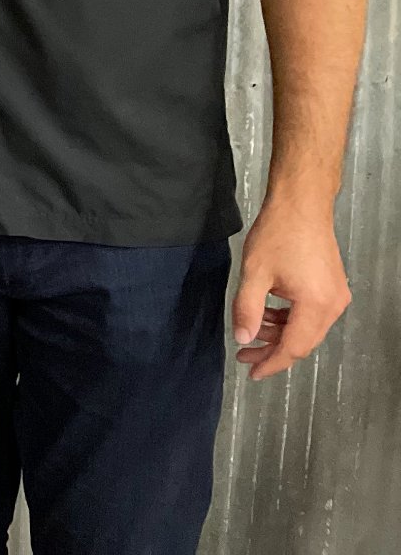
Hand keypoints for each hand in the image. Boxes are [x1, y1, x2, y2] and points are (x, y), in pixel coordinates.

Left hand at [233, 195, 351, 380]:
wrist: (302, 205)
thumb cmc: (279, 233)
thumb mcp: (254, 273)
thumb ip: (247, 309)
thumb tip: (242, 338)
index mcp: (316, 305)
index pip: (293, 348)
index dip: (271, 363)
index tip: (252, 372)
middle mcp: (333, 305)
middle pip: (302, 342)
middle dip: (272, 350)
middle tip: (244, 353)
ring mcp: (335, 296)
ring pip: (306, 329)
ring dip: (279, 333)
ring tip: (251, 330)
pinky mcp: (332, 287)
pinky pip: (311, 314)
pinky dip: (289, 319)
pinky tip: (268, 314)